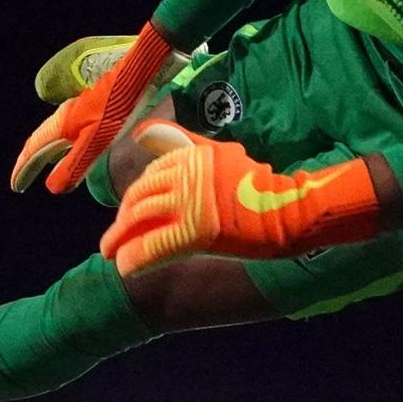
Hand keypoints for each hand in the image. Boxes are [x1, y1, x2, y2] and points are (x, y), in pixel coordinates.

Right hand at [11, 23, 177, 193]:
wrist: (141, 70)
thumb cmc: (120, 106)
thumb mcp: (97, 142)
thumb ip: (74, 165)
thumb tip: (52, 187)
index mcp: (63, 124)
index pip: (34, 150)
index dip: (24, 169)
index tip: (16, 186)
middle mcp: (66, 115)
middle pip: (39, 140)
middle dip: (29, 161)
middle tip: (22, 179)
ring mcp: (78, 108)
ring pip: (53, 133)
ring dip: (43, 151)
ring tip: (40, 165)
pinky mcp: (93, 105)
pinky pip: (67, 128)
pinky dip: (60, 142)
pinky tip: (72, 144)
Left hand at [100, 124, 380, 277]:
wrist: (290, 211)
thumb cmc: (259, 187)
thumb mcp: (221, 154)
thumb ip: (185, 143)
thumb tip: (144, 132)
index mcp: (192, 155)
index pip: (151, 175)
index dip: (134, 197)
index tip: (129, 213)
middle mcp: (187, 174)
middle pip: (140, 196)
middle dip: (123, 218)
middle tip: (114, 237)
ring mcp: (191, 202)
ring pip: (140, 218)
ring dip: (120, 238)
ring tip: (111, 252)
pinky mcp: (196, 231)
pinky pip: (153, 246)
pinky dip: (135, 258)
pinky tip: (125, 268)